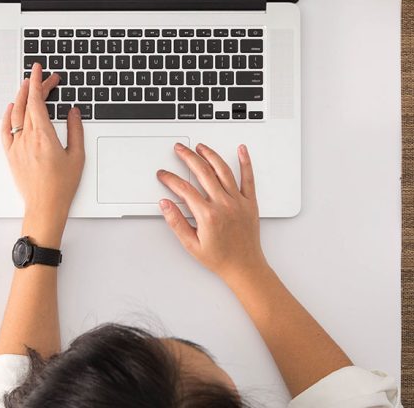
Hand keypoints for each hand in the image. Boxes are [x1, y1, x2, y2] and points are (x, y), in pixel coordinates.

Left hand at [1, 63, 84, 246]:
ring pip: (15, 114)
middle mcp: (27, 138)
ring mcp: (17, 146)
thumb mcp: (77, 156)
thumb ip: (75, 130)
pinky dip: (8, 116)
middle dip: (35, 87)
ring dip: (21, 97)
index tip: (40, 71)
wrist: (44, 206)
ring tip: (27, 86)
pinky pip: (5, 130)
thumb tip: (73, 112)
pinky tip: (12, 108)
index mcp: (44, 136)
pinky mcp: (11, 155)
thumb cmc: (61, 186)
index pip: (37, 101)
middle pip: (28, 104)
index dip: (38, 83)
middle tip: (44, 77)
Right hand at [156, 143, 267, 285]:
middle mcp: (224, 205)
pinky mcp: (250, 202)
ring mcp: (238, 202)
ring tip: (201, 147)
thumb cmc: (220, 258)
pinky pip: (248, 178)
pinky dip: (245, 162)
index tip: (164, 174)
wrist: (244, 267)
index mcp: (208, 215)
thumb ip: (176, 222)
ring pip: (223, 170)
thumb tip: (165, 204)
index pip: (184, 189)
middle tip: (180, 149)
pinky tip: (241, 150)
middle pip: (203, 172)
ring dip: (210, 155)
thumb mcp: (191, 245)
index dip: (170, 179)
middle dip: (188, 157)